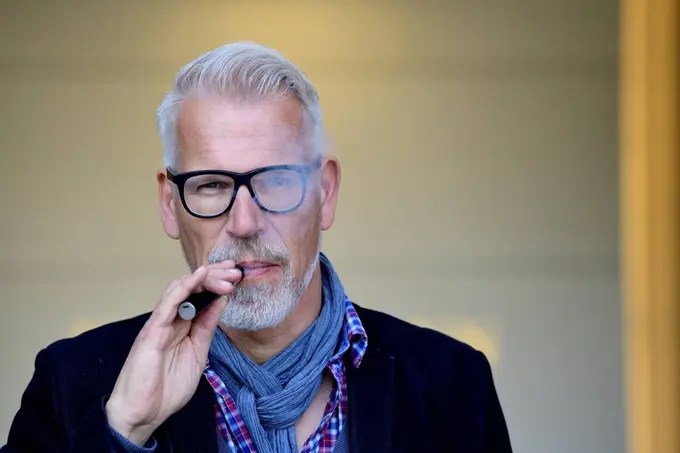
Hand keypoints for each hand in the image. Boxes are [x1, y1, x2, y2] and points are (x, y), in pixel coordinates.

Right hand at [105, 262, 240, 444]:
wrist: (143, 413)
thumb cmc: (167, 388)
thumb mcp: (198, 354)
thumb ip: (207, 329)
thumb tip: (221, 302)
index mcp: (182, 326)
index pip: (200, 296)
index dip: (218, 283)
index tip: (237, 276)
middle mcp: (170, 320)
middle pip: (192, 288)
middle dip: (215, 276)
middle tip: (236, 270)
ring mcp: (160, 324)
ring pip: (180, 289)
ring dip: (205, 278)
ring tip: (226, 274)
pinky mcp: (151, 331)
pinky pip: (167, 304)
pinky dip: (184, 287)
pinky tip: (200, 276)